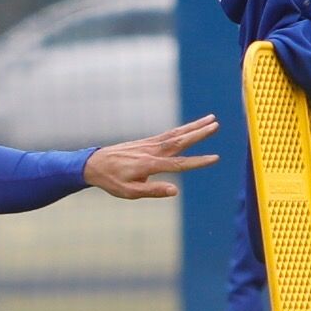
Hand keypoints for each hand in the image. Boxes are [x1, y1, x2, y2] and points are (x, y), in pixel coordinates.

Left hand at [82, 115, 219, 199]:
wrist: (94, 164)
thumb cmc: (112, 181)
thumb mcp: (130, 192)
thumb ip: (153, 191)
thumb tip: (175, 190)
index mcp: (149, 165)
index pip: (179, 164)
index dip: (198, 162)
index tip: (215, 158)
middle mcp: (151, 151)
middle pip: (180, 141)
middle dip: (199, 133)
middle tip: (216, 124)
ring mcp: (149, 144)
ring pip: (176, 133)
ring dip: (194, 126)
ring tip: (211, 118)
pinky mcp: (146, 142)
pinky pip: (168, 133)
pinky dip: (181, 129)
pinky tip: (190, 127)